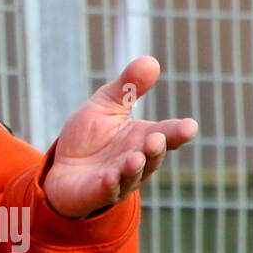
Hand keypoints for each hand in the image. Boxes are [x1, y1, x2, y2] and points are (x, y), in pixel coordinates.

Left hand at [42, 56, 197, 218]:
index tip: (189, 126)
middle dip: (156, 149)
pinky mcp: (99, 192)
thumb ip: (127, 86)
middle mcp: (137, 160)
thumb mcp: (106, 104)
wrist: (62, 168)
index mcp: (143, 137)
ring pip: (133, 175)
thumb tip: (150, 60)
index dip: (178, 132)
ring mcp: (120, 179)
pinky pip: (108, 189)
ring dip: (135, 167)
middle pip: (153, 155)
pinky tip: (109, 176)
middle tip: (156, 139)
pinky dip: (110, 184)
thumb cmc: (90, 137)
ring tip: (136, 157)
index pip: (167, 134)